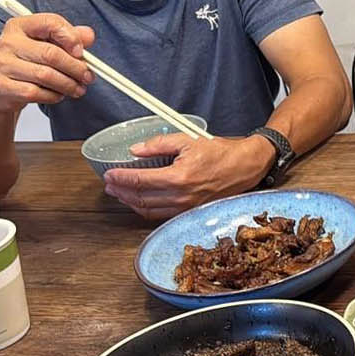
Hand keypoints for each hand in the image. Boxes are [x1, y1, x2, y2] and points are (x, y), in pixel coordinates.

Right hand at [0, 13, 94, 114]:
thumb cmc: (27, 62)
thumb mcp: (47, 44)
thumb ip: (69, 37)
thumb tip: (88, 36)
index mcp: (20, 25)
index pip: (50, 23)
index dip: (71, 37)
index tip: (81, 51)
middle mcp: (7, 42)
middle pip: (51, 54)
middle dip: (76, 68)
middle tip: (88, 77)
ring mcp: (2, 64)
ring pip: (46, 76)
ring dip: (68, 84)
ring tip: (78, 88)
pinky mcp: (1, 85)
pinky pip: (36, 92)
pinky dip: (54, 96)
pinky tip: (59, 94)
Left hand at [103, 134, 274, 219]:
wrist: (245, 167)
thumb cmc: (221, 153)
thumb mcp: (189, 140)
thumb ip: (159, 144)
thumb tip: (137, 150)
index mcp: (179, 177)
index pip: (140, 180)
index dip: (121, 178)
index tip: (110, 174)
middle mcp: (181, 196)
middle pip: (140, 198)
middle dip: (120, 191)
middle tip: (109, 184)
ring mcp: (185, 207)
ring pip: (148, 210)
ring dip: (130, 202)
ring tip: (119, 193)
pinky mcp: (189, 212)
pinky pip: (160, 215)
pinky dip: (145, 210)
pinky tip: (138, 202)